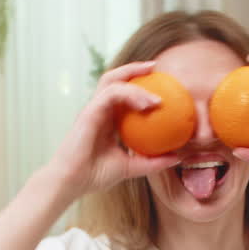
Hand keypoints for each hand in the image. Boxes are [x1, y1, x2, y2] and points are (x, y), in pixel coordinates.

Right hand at [45, 61, 181, 199]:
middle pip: (114, 79)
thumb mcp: (130, 167)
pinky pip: (112, 94)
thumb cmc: (94, 175)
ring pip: (112, 82)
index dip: (138, 84)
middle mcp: (98, 110)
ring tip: (155, 87)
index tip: (160, 83)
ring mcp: (92, 109)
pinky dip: (130, 94)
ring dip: (135, 80)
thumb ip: (151, 161)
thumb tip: (177, 157)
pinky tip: (147, 104)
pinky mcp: (89, 112)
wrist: (71, 182)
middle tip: (156, 67)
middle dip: (134, 68)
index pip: (121, 93)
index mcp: (105, 119)